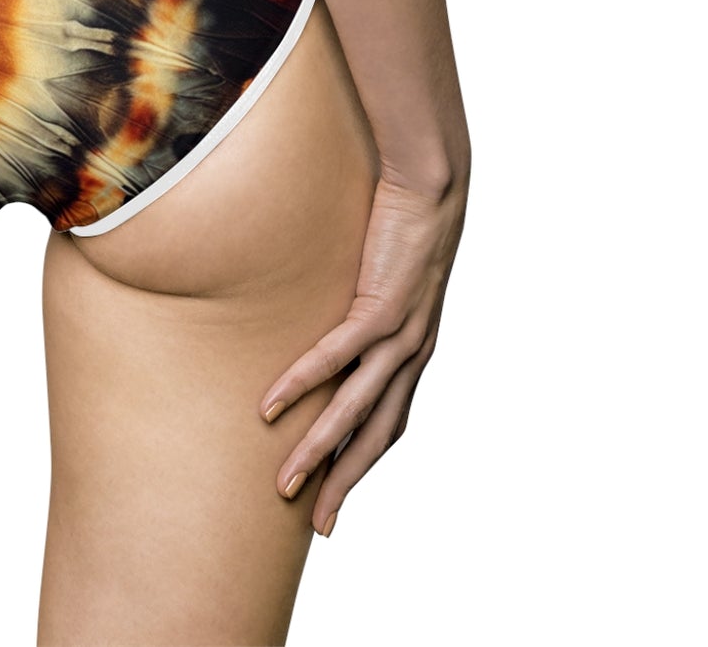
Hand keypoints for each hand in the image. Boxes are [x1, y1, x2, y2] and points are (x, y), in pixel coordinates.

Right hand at [259, 169, 467, 536]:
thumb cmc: (402, 222)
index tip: (334, 502)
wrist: (433, 183)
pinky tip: (273, 405)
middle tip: (317, 524)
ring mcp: (401, 333)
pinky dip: (305, 383)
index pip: (388, 426)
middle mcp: (413, 353)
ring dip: (320, 449)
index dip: (362, 466)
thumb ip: (362, 305)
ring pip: (356, 408)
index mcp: (414, 351)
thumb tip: (326, 316)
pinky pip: (337, 354)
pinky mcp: (383, 305)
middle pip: (377, 436)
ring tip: (287, 481)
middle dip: (346, 482)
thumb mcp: (383, 277)